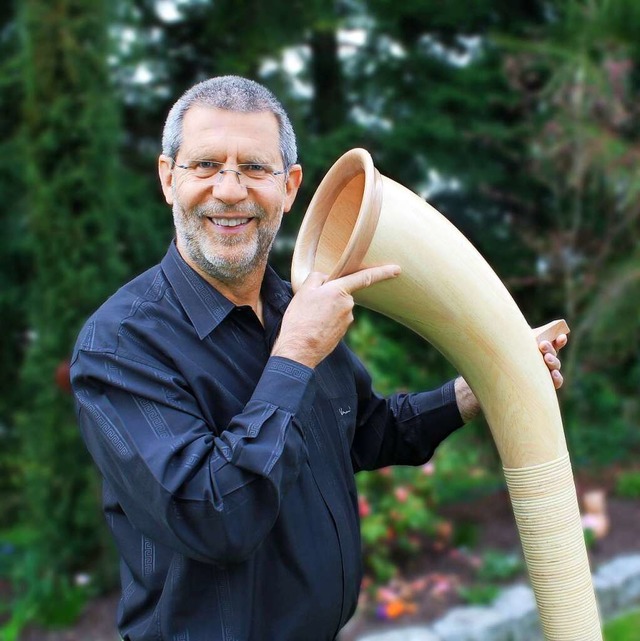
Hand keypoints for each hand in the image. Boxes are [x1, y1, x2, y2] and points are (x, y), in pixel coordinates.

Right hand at [273, 265, 400, 367]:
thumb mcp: (303, 291)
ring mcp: (347, 320)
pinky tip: (314, 326)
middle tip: (310, 305)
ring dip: (326, 310)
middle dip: (329, 296)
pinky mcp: (344, 332)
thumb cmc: (299, 319)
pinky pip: (336, 319)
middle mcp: (348, 305)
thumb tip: (327, 278)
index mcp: (339, 291)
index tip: (397, 270)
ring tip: (310, 318)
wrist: (298, 350)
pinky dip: (326, 321)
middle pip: (342, 293)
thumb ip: (317, 277)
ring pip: (338, 307)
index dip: (382, 272)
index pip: (364, 277)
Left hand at [455, 329, 568, 422]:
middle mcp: (538, 360)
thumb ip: (514, 338)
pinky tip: (553, 376)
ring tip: (545, 359)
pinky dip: (556, 379)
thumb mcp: (504, 345)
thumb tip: (520, 327)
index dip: (558, 339)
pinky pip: (552, 384)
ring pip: (554, 368)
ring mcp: (539, 374)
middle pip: (552, 354)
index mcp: (532, 348)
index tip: (562, 335)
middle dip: (550, 349)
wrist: (482, 380)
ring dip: (554, 362)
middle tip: (542, 346)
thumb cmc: (494, 358)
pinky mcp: (537, 387)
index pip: (550, 342)